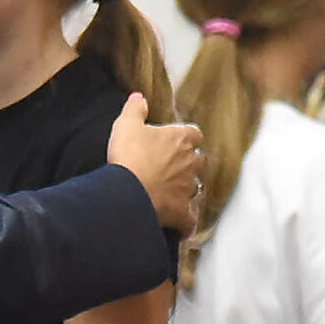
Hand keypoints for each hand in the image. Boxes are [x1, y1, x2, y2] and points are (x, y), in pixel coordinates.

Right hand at [106, 95, 202, 234]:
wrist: (128, 191)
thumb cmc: (129, 155)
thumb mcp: (126, 125)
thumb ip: (134, 109)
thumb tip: (138, 97)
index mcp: (180, 139)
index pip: (194, 134)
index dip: (186, 138)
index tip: (176, 142)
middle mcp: (190, 163)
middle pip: (198, 161)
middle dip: (188, 165)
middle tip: (171, 168)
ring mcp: (188, 189)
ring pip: (195, 189)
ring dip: (186, 191)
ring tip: (171, 194)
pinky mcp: (183, 213)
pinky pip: (190, 221)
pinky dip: (185, 224)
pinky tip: (178, 226)